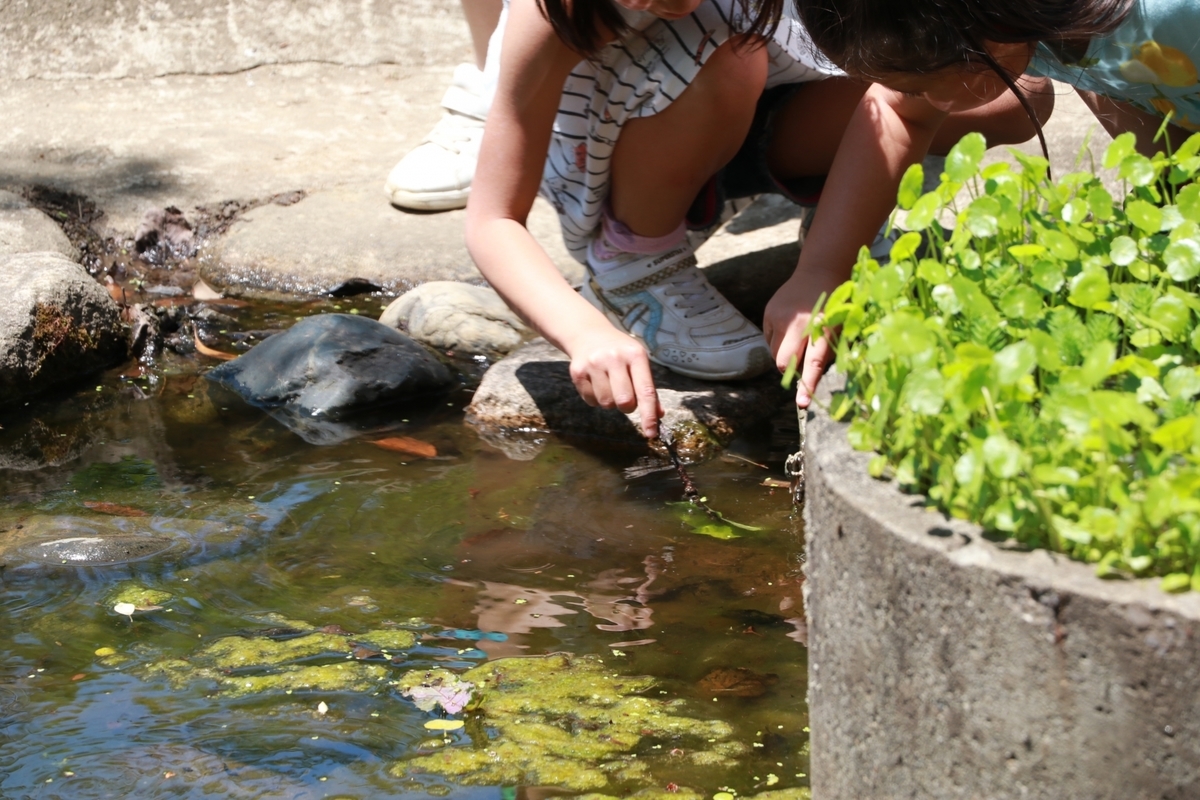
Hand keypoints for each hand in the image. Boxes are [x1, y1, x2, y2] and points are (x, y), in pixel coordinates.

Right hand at [566, 328, 663, 437]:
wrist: (588, 334)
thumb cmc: (620, 352)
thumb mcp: (638, 362)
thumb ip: (648, 388)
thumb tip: (658, 415)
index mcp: (635, 355)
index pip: (645, 391)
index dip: (649, 415)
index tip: (652, 433)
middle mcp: (614, 358)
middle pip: (624, 401)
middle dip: (627, 406)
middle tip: (626, 396)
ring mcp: (594, 364)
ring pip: (606, 403)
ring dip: (610, 402)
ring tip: (609, 385)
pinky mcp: (578, 372)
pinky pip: (590, 401)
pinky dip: (596, 399)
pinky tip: (597, 383)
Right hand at [763, 271, 836, 408]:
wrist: (819, 271)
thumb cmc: (835, 305)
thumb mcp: (838, 327)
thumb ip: (826, 352)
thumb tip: (811, 379)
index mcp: (822, 327)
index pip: (813, 361)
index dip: (807, 383)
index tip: (802, 403)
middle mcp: (798, 323)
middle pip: (784, 362)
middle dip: (790, 371)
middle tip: (799, 367)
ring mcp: (780, 317)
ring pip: (775, 353)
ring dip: (785, 355)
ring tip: (797, 340)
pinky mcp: (769, 313)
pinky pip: (769, 339)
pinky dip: (778, 341)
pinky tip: (789, 329)